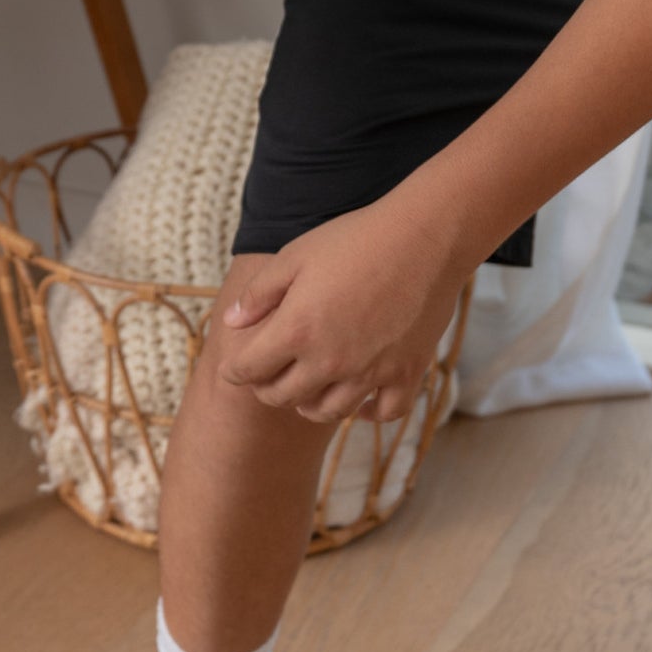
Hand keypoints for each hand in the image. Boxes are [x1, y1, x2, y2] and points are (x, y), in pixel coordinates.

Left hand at [216, 196, 467, 424]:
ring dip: (310, 405)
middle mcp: (331, 362)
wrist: (421, 238)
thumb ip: (259, 294)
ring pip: (329, 411)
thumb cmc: (352, 240)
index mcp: (297, 331)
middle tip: (264, 378)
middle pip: (285, 396)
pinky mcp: (406, 374)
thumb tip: (230, 322)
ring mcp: (371, 373)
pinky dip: (367, 413)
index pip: (251, 369)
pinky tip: (358, 402)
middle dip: (267, 389)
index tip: (231, 369)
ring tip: (305, 393)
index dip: (235, 371)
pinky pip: (383, 413)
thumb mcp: (294, 256)